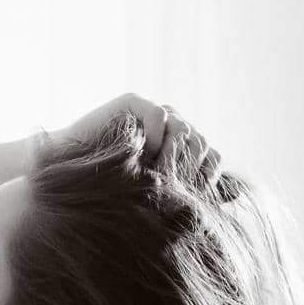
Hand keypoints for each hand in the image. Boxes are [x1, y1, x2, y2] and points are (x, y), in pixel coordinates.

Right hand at [63, 93, 222, 186]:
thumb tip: (240, 194)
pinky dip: (156, 138)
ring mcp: (152, 113)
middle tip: (168, 192)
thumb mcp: (153, 200)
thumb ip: (190, 194)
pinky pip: (160, 115)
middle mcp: (170, 127)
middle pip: (201, 143)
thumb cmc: (105, 194)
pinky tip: (142, 157)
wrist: (63, 181)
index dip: (206, 179)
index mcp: (178, 149)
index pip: (211, 157)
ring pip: (185, 129)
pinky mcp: (131, 103)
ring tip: (153, 177)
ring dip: (172, 158)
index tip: (189, 201)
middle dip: (187, 171)